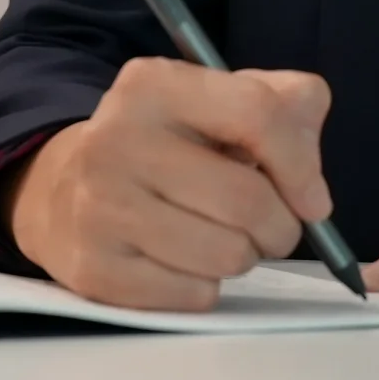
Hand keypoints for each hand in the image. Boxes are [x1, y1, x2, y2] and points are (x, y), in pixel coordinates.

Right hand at [3, 57, 332, 309]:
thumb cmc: (167, 144)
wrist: (65, 187)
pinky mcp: (93, 267)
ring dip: (244, 256)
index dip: (301, 165)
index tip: (313, 200)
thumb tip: (310, 184)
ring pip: (226, 255)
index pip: (257, 114)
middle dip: (280, 225)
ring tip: (222, 236)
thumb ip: (287, 109)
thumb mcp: (219, 99)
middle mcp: (118, 139)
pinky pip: (193, 294)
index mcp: (154, 85)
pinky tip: (185, 259)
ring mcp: (99, 206)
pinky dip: (206, 285)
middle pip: (246, 200)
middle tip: (270, 226)